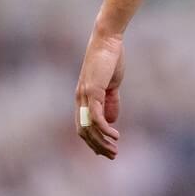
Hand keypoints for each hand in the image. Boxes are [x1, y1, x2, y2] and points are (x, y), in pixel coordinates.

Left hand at [76, 28, 124, 157]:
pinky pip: (96, 116)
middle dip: (97, 146)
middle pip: (83, 132)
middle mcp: (80, 99)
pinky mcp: (93, 91)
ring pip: (89, 127)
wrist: (108, 40)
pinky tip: (115, 134)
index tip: (106, 150)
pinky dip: (104, 129)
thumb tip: (112, 121)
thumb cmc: (110, 59)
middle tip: (112, 155)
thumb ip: (111, 102)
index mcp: (83, 98)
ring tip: (115, 149)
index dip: (93, 141)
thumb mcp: (112, 84)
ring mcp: (85, 95)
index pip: (82, 126)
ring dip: (101, 142)